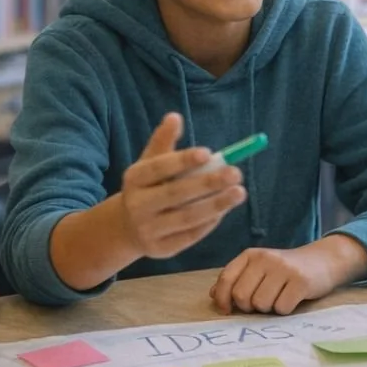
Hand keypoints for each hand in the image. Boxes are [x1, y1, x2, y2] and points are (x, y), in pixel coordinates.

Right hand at [119, 112, 244, 259]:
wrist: (127, 228)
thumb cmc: (147, 188)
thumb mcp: (149, 163)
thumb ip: (163, 142)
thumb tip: (175, 117)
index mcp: (134, 179)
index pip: (158, 168)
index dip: (182, 160)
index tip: (209, 152)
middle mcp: (137, 205)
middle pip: (176, 194)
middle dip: (208, 184)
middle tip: (236, 173)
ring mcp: (148, 230)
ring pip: (187, 217)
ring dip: (216, 205)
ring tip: (239, 192)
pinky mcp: (161, 250)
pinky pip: (190, 235)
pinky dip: (210, 222)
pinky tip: (225, 209)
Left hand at [211, 238, 365, 315]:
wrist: (323, 260)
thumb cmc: (285, 270)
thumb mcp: (259, 269)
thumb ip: (236, 279)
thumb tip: (214, 295)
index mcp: (251, 255)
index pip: (226, 279)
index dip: (222, 299)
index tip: (227, 310)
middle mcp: (266, 258)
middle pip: (242, 296)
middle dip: (249, 307)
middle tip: (262, 303)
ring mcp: (284, 269)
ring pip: (262, 304)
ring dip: (269, 309)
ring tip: (278, 298)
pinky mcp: (301, 281)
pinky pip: (282, 308)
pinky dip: (285, 310)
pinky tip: (292, 299)